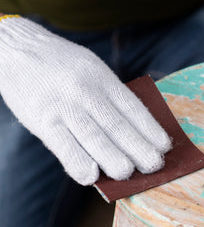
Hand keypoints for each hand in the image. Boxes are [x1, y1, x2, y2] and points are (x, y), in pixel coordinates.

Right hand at [0, 16, 171, 184]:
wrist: (15, 49)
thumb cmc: (61, 64)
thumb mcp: (91, 68)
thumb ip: (110, 95)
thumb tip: (136, 128)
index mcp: (102, 78)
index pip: (133, 107)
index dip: (150, 129)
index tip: (165, 146)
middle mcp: (86, 91)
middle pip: (117, 125)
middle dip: (139, 148)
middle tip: (155, 166)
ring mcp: (64, 106)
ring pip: (94, 137)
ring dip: (114, 158)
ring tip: (129, 173)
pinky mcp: (42, 119)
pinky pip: (62, 145)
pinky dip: (78, 162)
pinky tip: (91, 177)